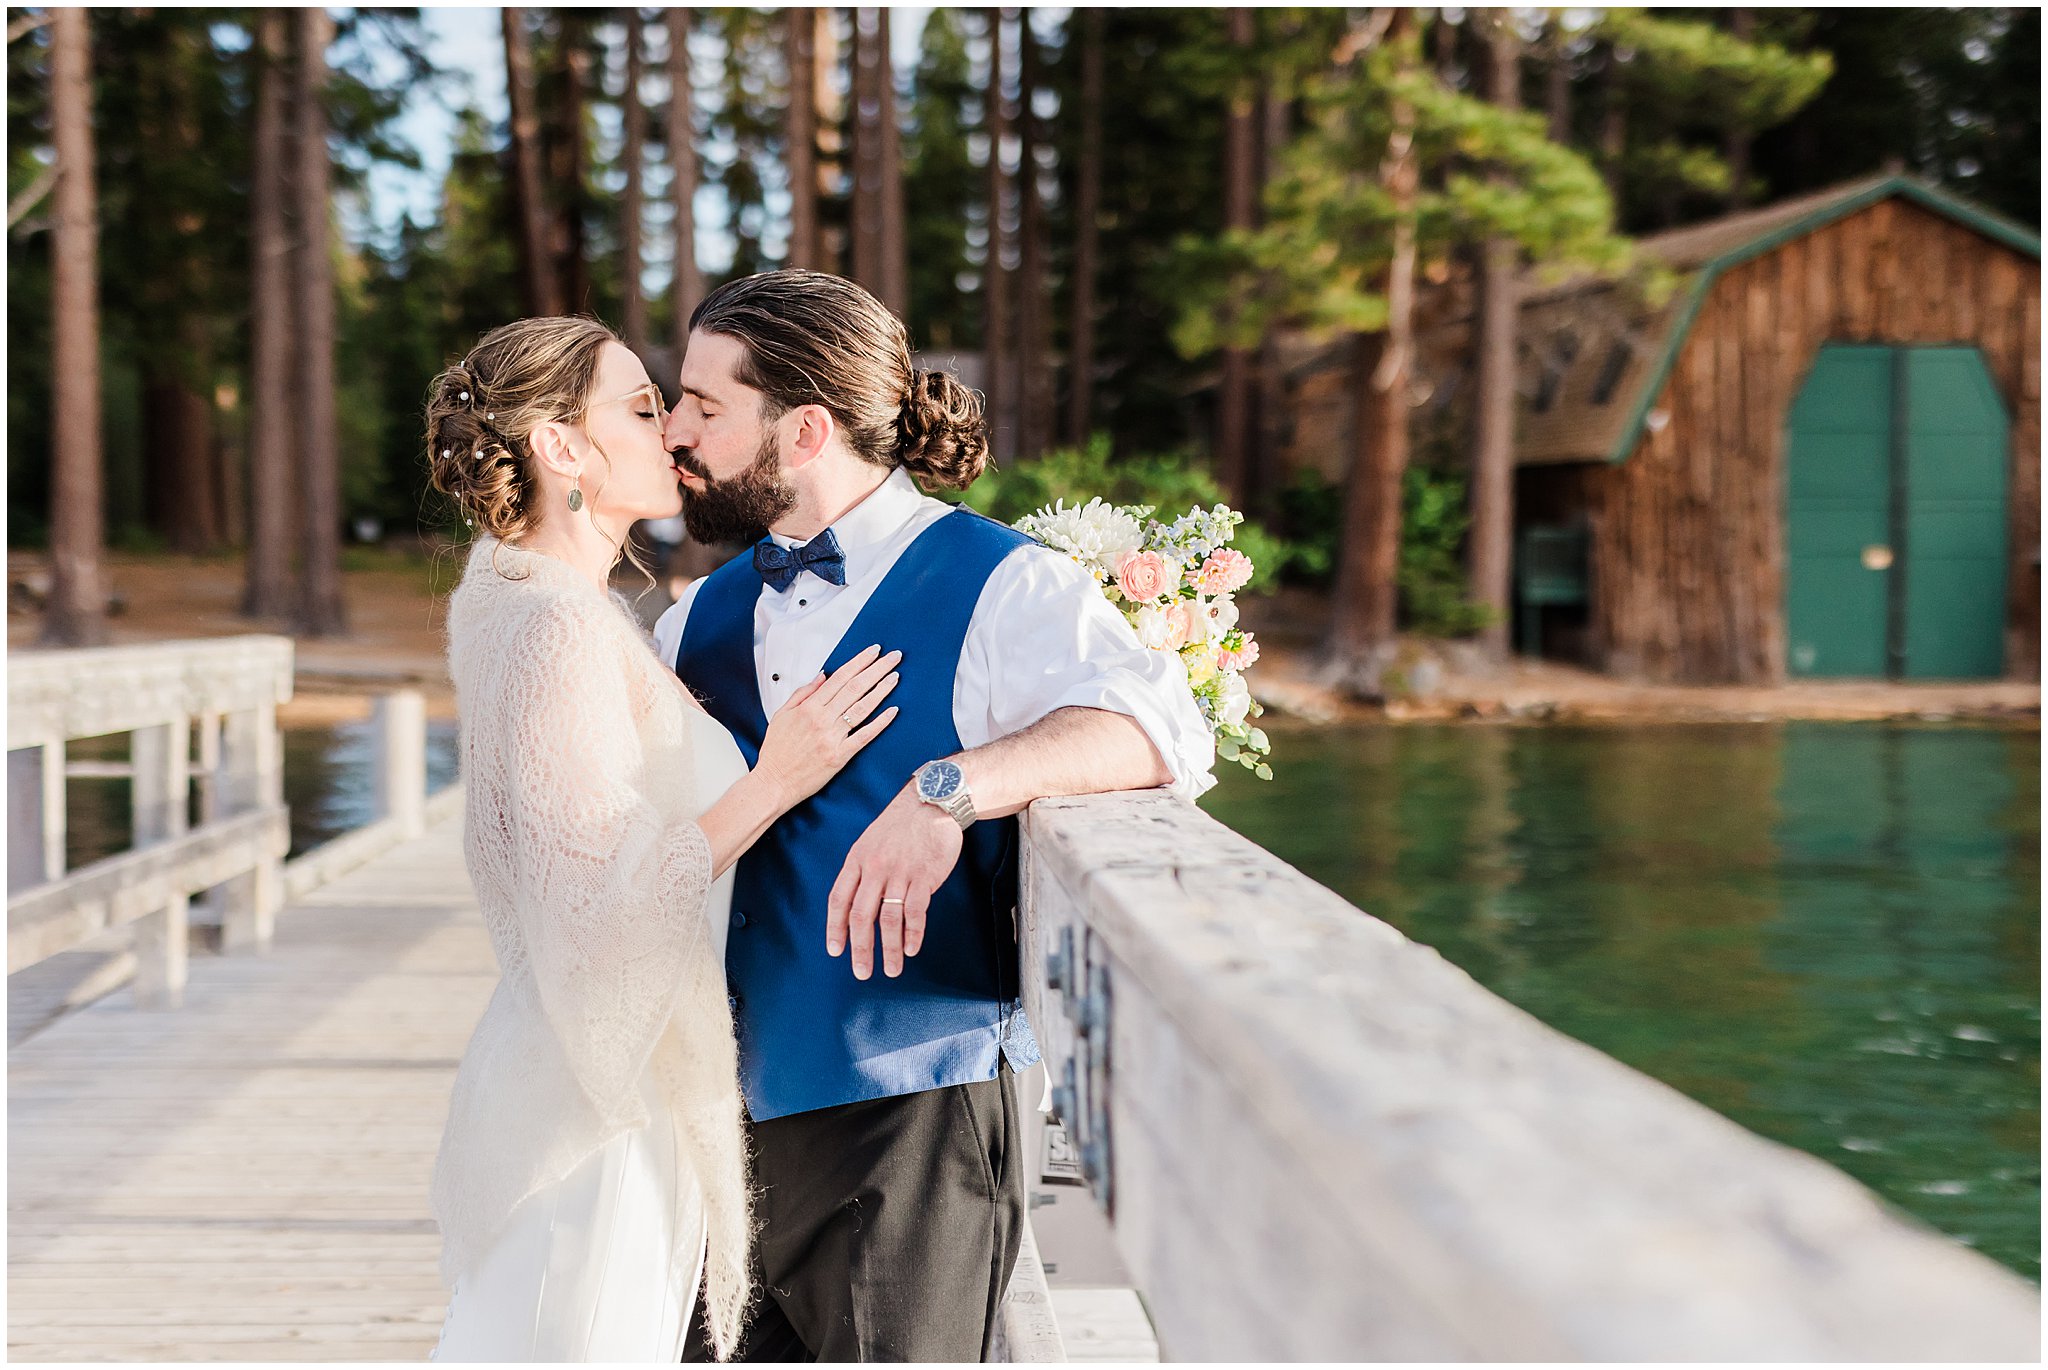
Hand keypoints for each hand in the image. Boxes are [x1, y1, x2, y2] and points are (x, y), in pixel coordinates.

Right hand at [753, 645, 901, 808]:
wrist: (773, 783)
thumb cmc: (776, 752)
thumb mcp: (781, 715)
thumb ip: (802, 694)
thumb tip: (822, 676)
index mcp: (808, 708)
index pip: (839, 677)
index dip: (859, 662)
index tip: (873, 652)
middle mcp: (822, 719)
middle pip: (855, 687)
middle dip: (877, 669)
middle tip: (894, 657)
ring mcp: (832, 737)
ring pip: (862, 708)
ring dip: (882, 690)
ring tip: (895, 677)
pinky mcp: (840, 756)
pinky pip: (864, 736)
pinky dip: (880, 723)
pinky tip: (893, 711)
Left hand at [826, 782, 963, 979]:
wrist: (931, 802)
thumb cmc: (900, 825)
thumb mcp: (869, 842)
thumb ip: (861, 871)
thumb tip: (855, 907)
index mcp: (857, 860)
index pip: (838, 899)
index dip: (835, 927)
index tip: (835, 950)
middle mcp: (875, 868)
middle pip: (861, 916)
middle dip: (860, 948)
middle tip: (862, 972)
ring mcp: (900, 872)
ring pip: (889, 919)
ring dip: (889, 949)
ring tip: (891, 969)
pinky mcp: (924, 876)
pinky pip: (915, 911)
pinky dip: (913, 934)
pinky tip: (911, 949)